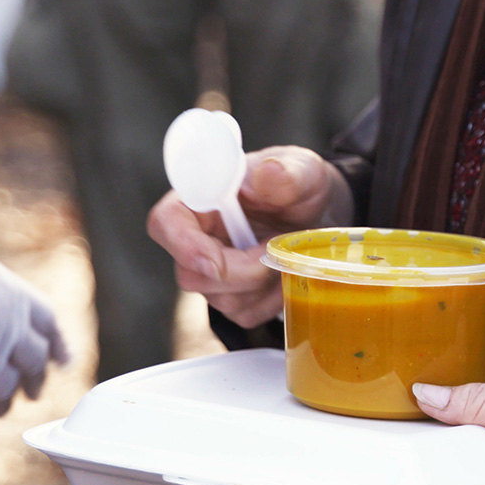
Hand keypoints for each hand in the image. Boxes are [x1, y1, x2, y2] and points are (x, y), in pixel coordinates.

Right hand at [147, 145, 351, 327]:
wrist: (318, 216)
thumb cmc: (300, 186)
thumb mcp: (304, 171)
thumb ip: (288, 173)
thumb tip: (269, 173)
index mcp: (200, 199)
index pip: (166, 223)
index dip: (183, 247)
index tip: (216, 262)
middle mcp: (197, 237)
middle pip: (192, 275)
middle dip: (241, 273)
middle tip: (276, 248)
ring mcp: (212, 272)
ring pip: (223, 299)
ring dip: (262, 284)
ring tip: (285, 253)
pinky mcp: (233, 297)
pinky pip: (246, 313)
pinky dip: (272, 299)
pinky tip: (284, 273)